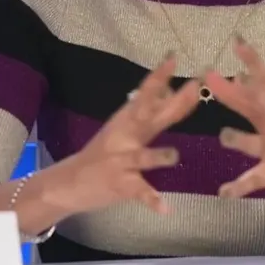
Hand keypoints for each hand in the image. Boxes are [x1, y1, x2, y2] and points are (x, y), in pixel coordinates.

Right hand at [48, 55, 199, 215]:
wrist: (70, 182)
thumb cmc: (105, 153)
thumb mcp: (125, 128)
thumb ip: (150, 113)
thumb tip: (170, 90)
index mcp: (128, 121)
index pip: (145, 94)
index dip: (160, 76)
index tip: (174, 56)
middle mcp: (125, 136)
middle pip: (149, 116)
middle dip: (173, 103)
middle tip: (194, 88)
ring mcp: (122, 161)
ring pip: (143, 157)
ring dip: (157, 155)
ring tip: (173, 155)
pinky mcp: (121, 185)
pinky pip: (140, 192)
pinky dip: (152, 200)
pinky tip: (166, 207)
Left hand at [205, 38, 264, 205]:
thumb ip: (261, 98)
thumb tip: (238, 76)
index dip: (252, 60)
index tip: (236, 41)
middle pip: (255, 104)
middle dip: (230, 91)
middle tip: (208, 76)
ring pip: (253, 142)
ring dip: (238, 139)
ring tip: (225, 136)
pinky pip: (253, 181)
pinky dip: (238, 187)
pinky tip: (223, 192)